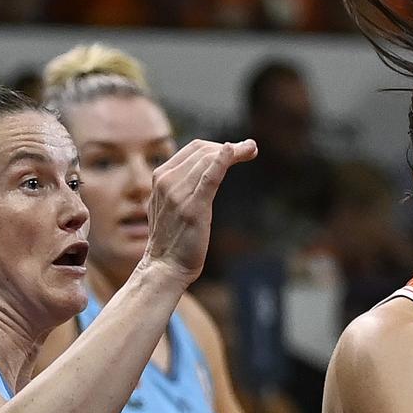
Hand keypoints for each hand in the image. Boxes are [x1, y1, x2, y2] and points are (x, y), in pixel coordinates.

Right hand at [142, 139, 257, 283]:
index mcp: (160, 177)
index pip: (193, 149)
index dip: (218, 145)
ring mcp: (178, 194)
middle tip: (251, 148)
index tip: (237, 149)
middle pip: (203, 151)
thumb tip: (205, 171)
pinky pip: (208, 178)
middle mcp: (166, 181)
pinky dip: (221, 162)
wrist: (164, 267)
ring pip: (208, 160)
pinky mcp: (193, 208)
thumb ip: (182, 185)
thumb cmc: (172, 238)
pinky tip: (232, 151)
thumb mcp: (170, 204)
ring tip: (252, 149)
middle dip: (230, 146)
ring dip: (235, 151)